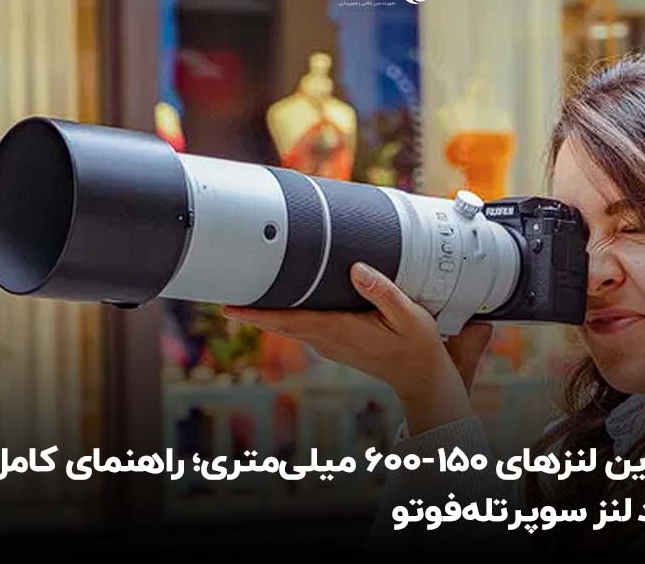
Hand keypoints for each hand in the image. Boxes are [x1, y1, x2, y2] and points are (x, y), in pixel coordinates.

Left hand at [222, 262, 492, 434]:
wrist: (420, 376)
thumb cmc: (416, 345)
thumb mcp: (409, 316)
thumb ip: (383, 293)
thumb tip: (356, 269)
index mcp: (340, 330)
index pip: (290, 321)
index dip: (258, 314)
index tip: (229, 307)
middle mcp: (327, 339)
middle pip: (280, 322)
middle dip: (252, 308)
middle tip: (224, 284)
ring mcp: (327, 343)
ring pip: (288, 324)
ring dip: (265, 310)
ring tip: (243, 285)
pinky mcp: (332, 342)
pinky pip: (300, 326)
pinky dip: (284, 313)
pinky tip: (280, 297)